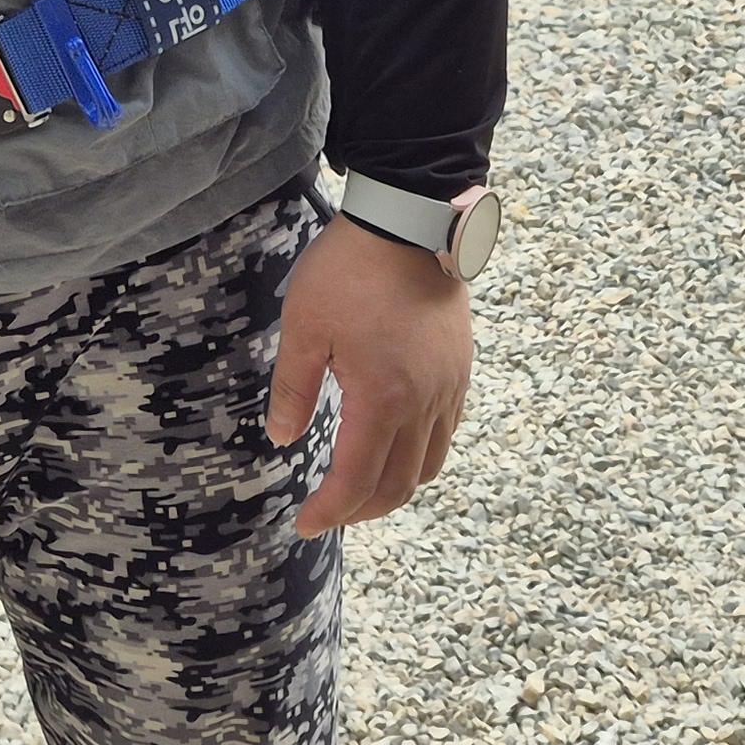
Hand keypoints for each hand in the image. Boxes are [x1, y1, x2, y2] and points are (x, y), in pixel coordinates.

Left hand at [268, 213, 471, 535]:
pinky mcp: (459, 369)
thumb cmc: (350, 270)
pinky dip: (421, 455)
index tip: (304, 524)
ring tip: (362, 487)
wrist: (410, 219)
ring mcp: (448, 387)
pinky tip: (396, 444)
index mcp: (382, 399)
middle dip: (361, 510)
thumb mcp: (303, 327)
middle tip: (328, 512)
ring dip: (395, 487)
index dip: (329, 511)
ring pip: (430, 464)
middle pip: (399, 485)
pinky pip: (447, 432)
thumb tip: (284, 439)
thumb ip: (293, 389)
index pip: (356, 481)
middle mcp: (423, 403)